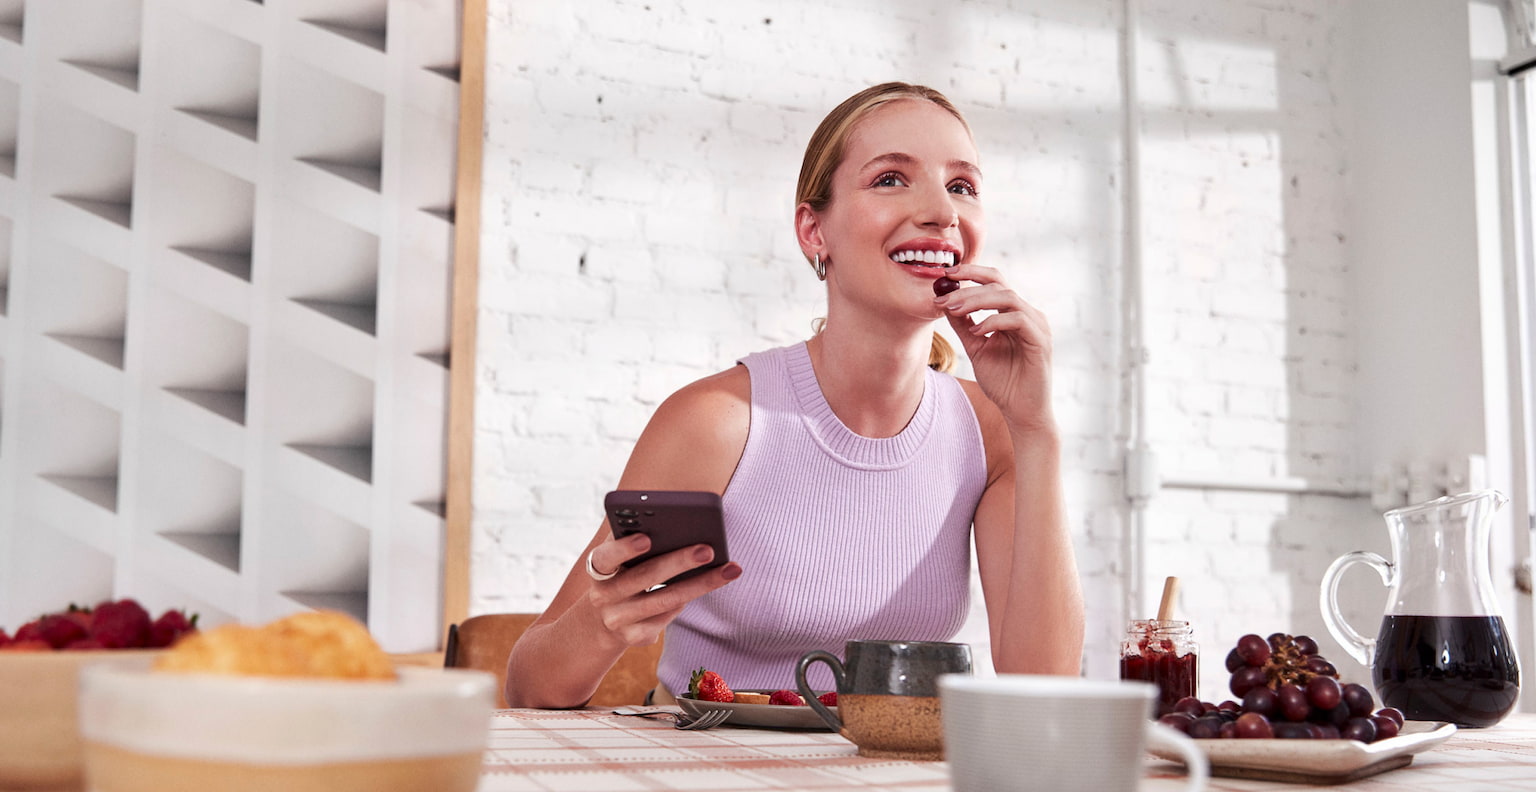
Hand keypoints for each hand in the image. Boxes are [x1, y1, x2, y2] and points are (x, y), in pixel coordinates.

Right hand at [583, 532, 741, 647]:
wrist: (599, 619)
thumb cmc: (621, 574)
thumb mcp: (618, 557)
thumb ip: (633, 538)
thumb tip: (675, 522)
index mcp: (597, 566)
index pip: (605, 556)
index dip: (624, 548)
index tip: (647, 538)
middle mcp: (602, 594)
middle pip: (644, 577)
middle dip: (678, 562)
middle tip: (708, 549)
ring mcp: (616, 619)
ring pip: (663, 600)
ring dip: (699, 584)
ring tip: (728, 570)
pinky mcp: (631, 637)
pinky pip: (664, 619)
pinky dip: (682, 604)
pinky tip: (702, 589)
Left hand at [933, 262, 1053, 431]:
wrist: (1021, 411)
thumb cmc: (1003, 382)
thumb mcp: (976, 348)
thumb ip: (964, 326)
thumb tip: (945, 302)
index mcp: (1013, 313)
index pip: (994, 282)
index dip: (971, 273)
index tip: (945, 275)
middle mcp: (1027, 314)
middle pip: (999, 283)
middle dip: (969, 285)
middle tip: (944, 294)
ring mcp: (1037, 326)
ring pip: (1008, 297)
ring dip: (977, 301)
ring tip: (954, 310)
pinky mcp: (1041, 341)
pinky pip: (1018, 319)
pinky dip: (994, 321)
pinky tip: (977, 332)